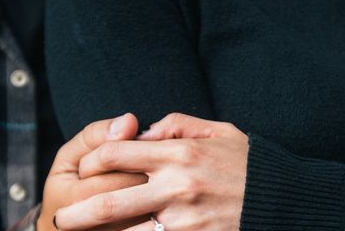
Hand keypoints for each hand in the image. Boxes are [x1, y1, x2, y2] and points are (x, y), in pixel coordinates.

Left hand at [54, 113, 248, 230]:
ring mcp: (185, 219)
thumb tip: (144, 129)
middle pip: (109, 200)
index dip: (92, 161)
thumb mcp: (218, 131)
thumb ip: (178, 124)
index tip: (83, 171)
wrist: (285, 201)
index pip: (116, 152)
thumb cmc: (249, 164)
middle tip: (59, 220)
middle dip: (77, 212)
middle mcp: (176, 186)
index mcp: (179, 152)